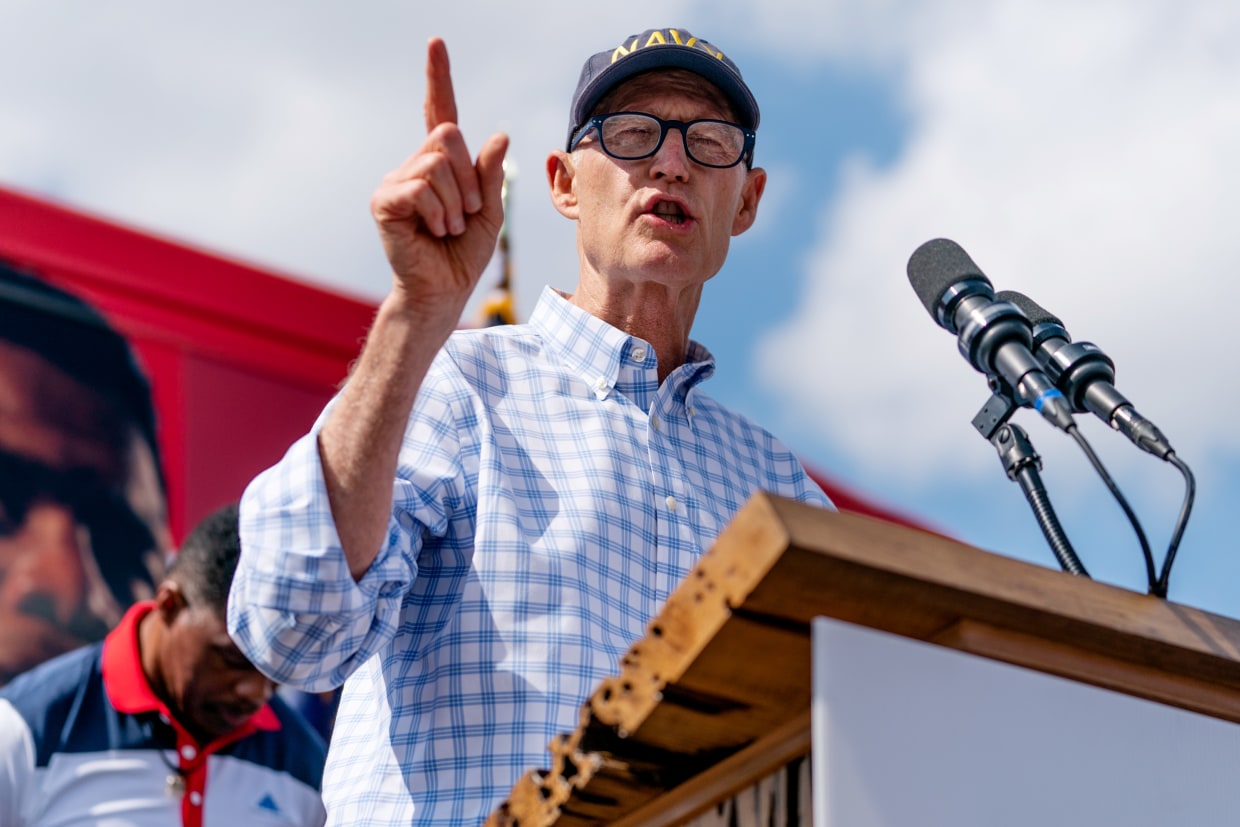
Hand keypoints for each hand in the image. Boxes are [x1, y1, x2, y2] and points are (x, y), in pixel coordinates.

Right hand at [370, 37, 508, 312]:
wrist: (444, 292)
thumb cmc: (464, 255)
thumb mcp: (490, 212)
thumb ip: (491, 175)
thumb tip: (499, 135)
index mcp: (440, 164)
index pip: (440, 112)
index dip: (438, 77)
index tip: (436, 42)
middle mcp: (413, 165)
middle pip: (447, 136)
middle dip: (469, 178)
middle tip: (466, 214)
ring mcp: (395, 182)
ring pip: (437, 163)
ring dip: (456, 202)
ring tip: (448, 228)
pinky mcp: (384, 202)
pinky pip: (420, 187)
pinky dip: (438, 212)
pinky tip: (434, 232)